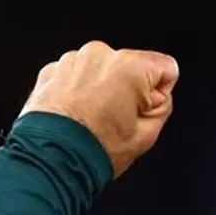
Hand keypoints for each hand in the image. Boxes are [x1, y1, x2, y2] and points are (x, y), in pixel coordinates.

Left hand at [20, 41, 179, 177]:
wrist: (49, 159)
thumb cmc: (93, 149)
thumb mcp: (148, 135)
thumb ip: (163, 107)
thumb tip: (157, 96)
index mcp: (130, 66)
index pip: (166, 68)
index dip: (158, 95)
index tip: (142, 112)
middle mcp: (100, 54)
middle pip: (132, 67)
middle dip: (128, 90)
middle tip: (115, 121)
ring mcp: (72, 60)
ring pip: (102, 71)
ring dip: (101, 90)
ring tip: (92, 120)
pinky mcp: (51, 70)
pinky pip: (77, 76)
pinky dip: (78, 92)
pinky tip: (75, 115)